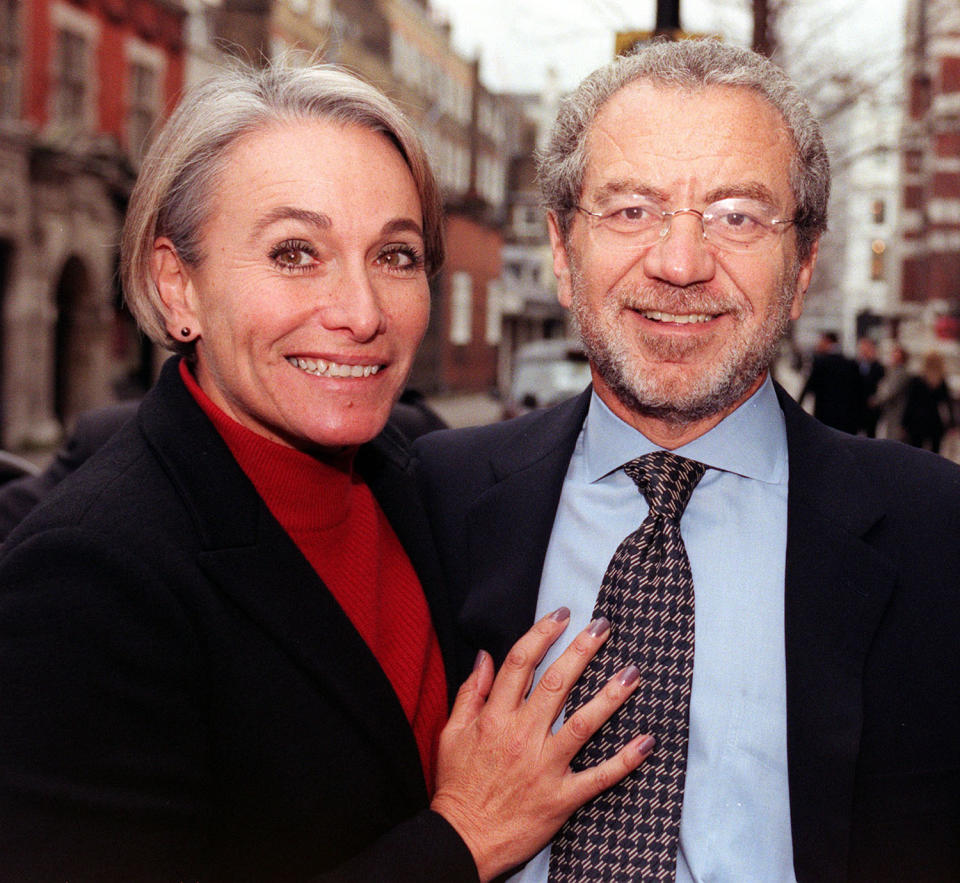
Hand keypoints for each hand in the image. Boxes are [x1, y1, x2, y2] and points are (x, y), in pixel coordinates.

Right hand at [430, 609, 654, 881]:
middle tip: (604, 626)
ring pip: (584, 723)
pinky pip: (599, 776)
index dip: (542, 633)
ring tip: (632, 673)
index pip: (522, 663)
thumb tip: (485, 656)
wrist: (461, 840)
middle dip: (583, 650)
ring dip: (611, 696)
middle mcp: (522, 736)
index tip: (561, 615)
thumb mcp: (451, 733)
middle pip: (557, 683)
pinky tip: (646, 741)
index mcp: (495, 718)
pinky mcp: (561, 797)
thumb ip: (471, 692)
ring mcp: (545, 766)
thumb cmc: (456, 786)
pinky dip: (625, 760)